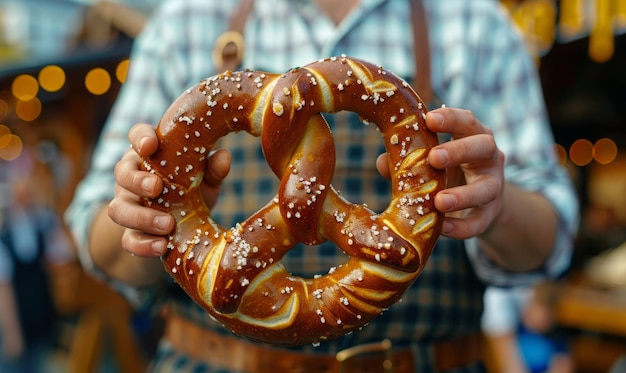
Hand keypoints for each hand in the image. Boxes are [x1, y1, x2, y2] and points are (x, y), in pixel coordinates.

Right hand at [108, 124, 230, 256]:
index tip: (150, 145)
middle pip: (121, 173)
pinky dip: (143, 245)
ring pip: (118, 209)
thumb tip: (225, 156)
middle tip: (156, 188)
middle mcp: (132, 178)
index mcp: (150, 155)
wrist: (185, 226)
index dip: (140, 138)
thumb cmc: (193, 190)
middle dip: (136, 180)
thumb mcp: (206, 179)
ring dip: (141, 217)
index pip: (137, 137)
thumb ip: (212, 169)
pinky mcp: (131, 233)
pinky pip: (128, 240)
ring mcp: (128, 206)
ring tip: (166, 224)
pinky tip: (162, 247)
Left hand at [377, 107, 503, 239]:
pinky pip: (480, 222)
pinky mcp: (491, 215)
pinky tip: (442, 228)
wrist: (477, 205)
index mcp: (472, 136)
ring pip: (487, 188)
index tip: (429, 119)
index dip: (451, 118)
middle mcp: (489, 157)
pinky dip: (461, 226)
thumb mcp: (430, 163)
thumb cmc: (447, 172)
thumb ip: (408, 161)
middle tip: (434, 157)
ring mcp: (495, 186)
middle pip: (484, 146)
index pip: (467, 121)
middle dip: (459, 151)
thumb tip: (381, 162)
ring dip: (464, 195)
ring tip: (440, 201)